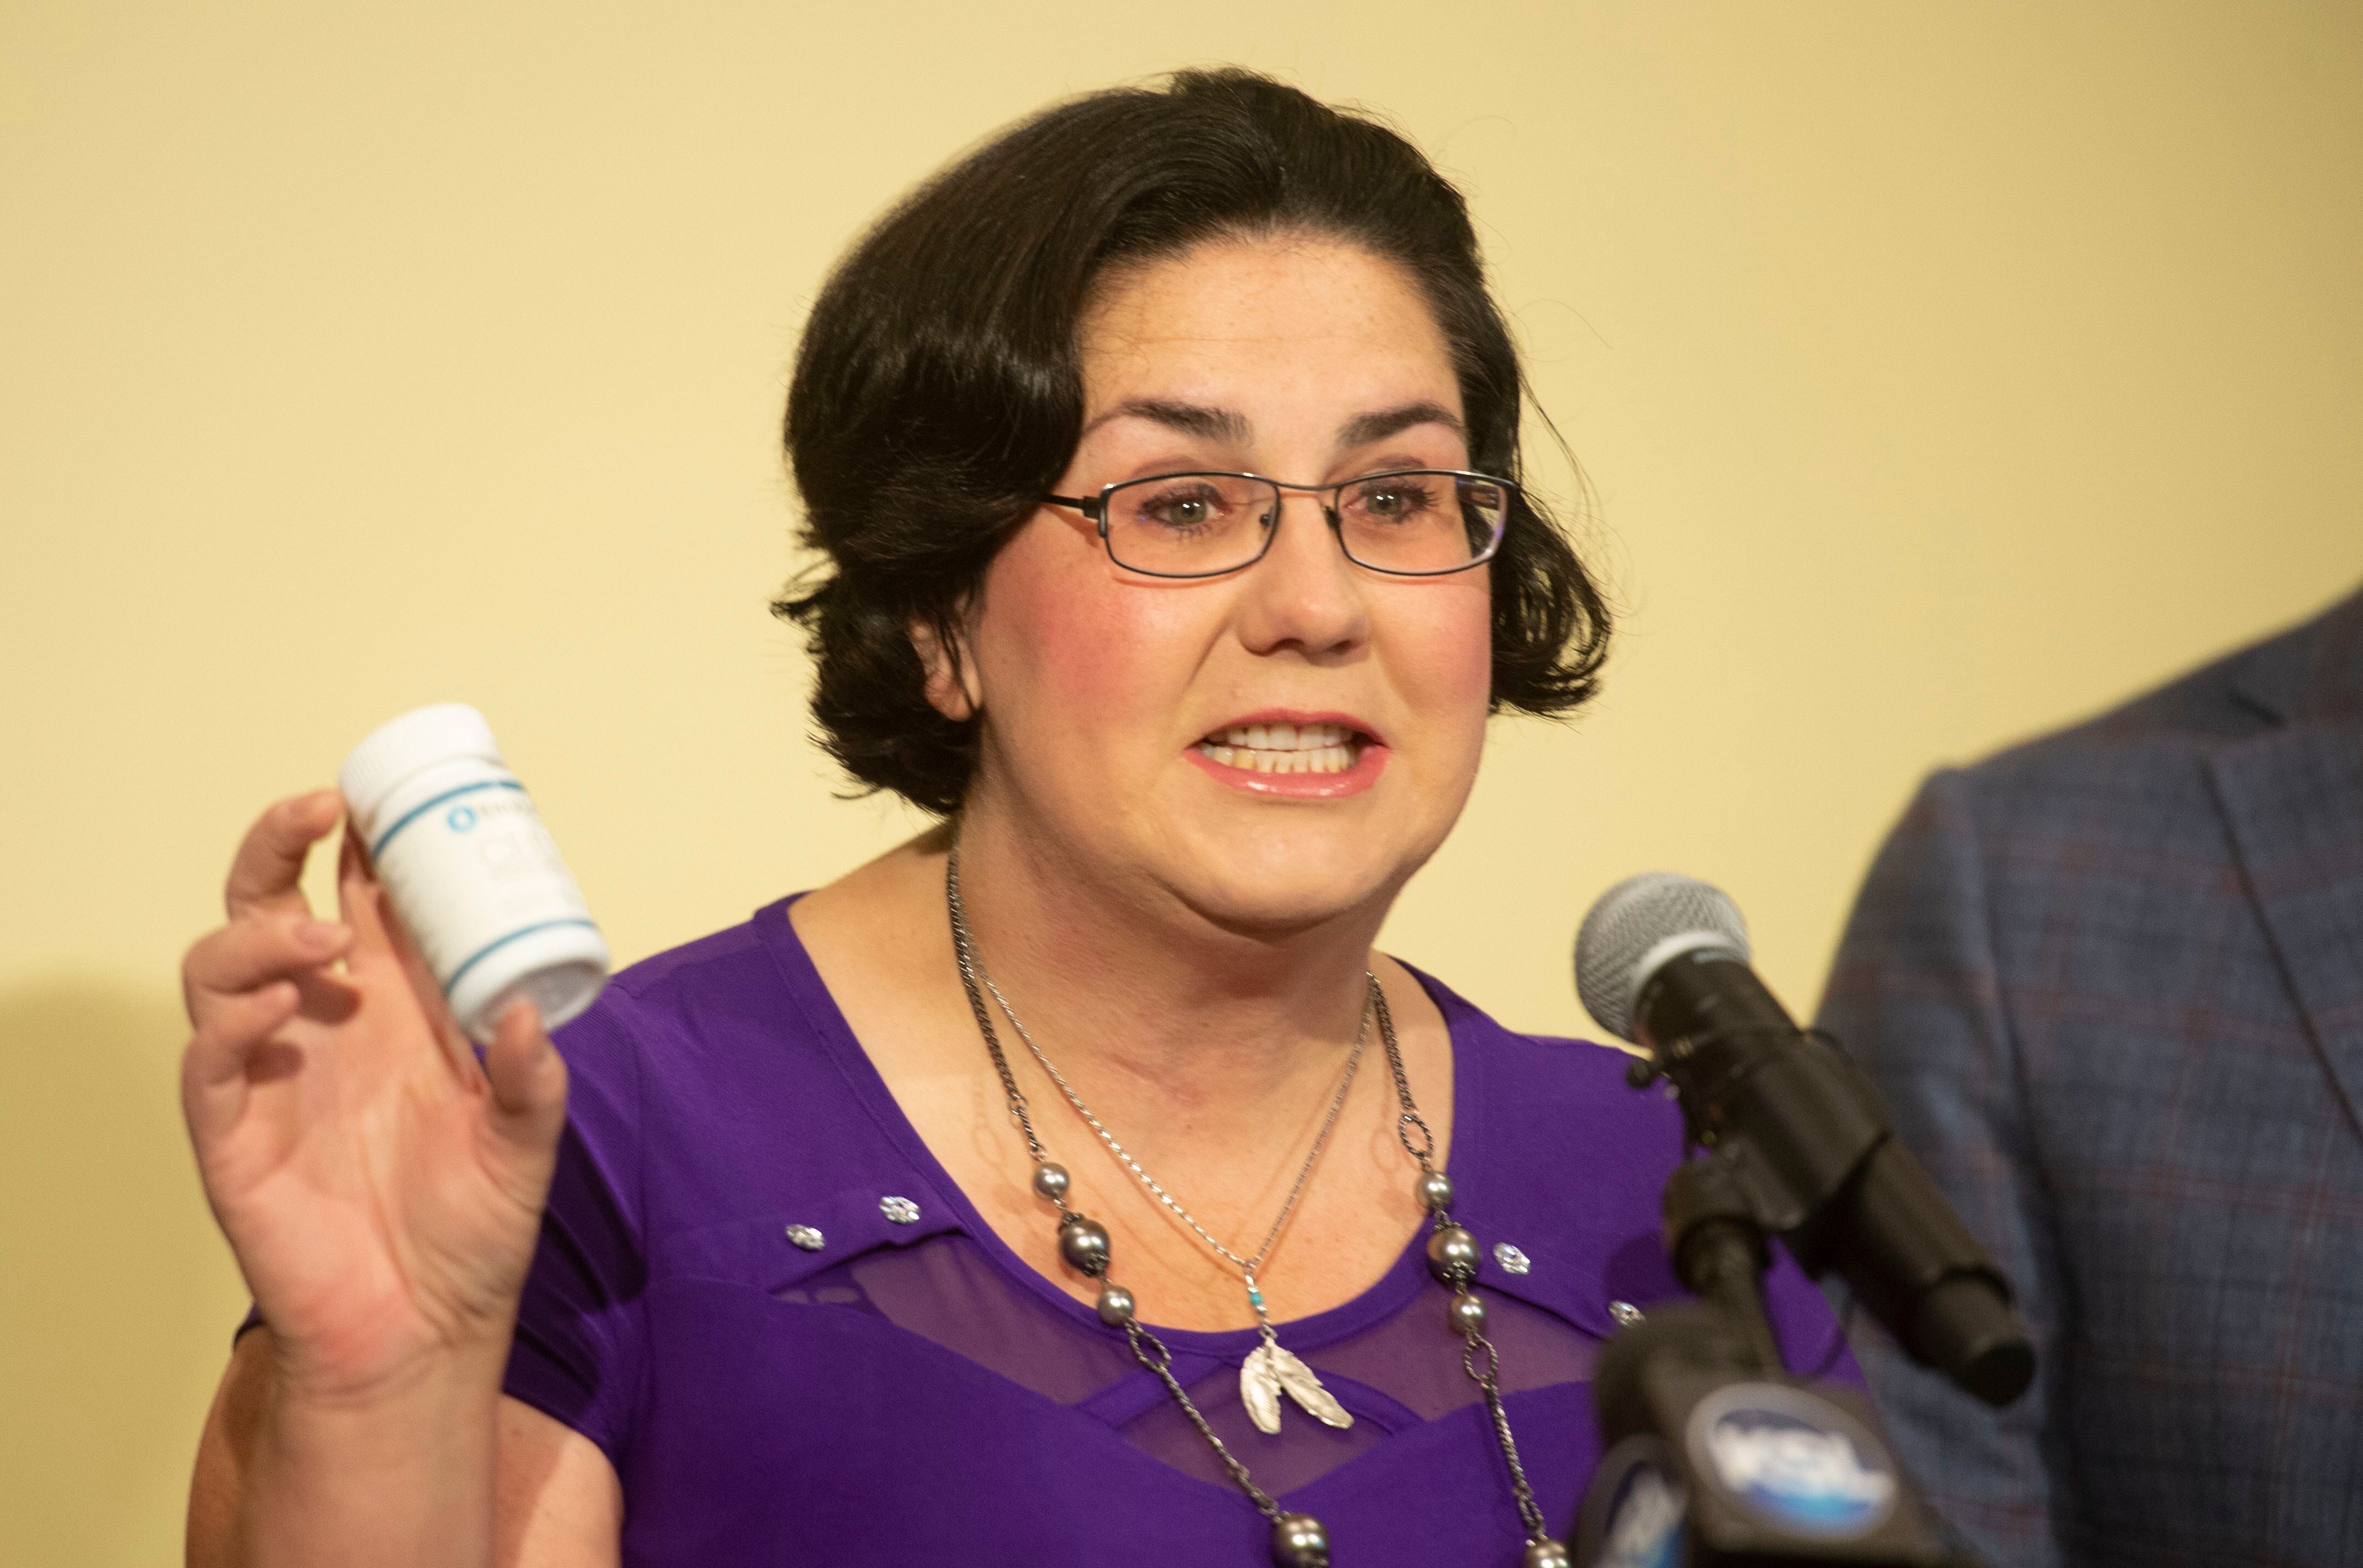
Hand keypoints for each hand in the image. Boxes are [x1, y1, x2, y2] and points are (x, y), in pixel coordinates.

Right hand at [180, 791, 569, 1402]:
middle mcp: (320, 1025)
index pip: (358, 898)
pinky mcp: (231, 1136)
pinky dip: (231, 1023)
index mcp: (390, 1009)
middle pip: (266, 905)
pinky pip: (207, 1062)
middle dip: (278, 845)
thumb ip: (531, 1077)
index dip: (360, 841)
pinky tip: (277, 1007)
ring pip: (218, 967)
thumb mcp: (526, 1143)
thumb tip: (521, 1006)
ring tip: (324, 940)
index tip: (379, 791)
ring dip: (261, 932)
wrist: (425, 1332)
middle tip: (321, 810)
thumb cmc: (471, 1230)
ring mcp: (268, 1074)